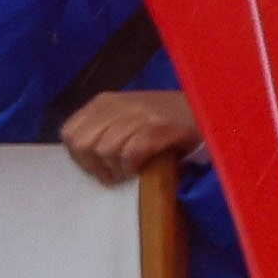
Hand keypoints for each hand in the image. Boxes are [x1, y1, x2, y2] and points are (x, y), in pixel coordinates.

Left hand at [59, 88, 202, 185]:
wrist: (208, 110)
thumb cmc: (166, 118)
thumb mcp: (128, 116)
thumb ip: (104, 128)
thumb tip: (82, 154)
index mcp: (104, 102)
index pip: (69, 131)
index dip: (77, 156)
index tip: (94, 169)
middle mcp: (117, 105)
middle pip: (82, 143)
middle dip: (93, 166)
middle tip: (112, 175)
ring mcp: (138, 115)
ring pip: (104, 149)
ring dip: (115, 169)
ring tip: (129, 172)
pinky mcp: (158, 127)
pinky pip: (130, 153)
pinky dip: (132, 166)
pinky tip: (141, 169)